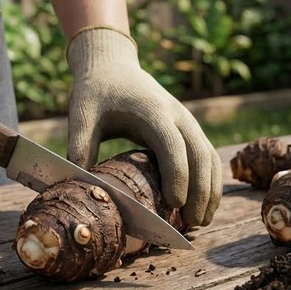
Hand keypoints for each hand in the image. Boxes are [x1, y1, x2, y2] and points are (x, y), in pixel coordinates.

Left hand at [66, 27, 221, 226]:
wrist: (112, 66)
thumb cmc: (95, 92)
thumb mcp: (81, 115)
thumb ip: (79, 146)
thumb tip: (82, 185)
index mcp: (152, 111)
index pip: (172, 145)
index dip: (177, 175)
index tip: (175, 203)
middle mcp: (177, 114)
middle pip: (199, 154)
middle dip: (201, 191)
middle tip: (192, 223)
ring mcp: (187, 120)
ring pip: (209, 156)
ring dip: (211, 189)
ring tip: (202, 221)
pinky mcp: (189, 127)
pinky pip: (207, 155)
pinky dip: (210, 180)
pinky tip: (204, 204)